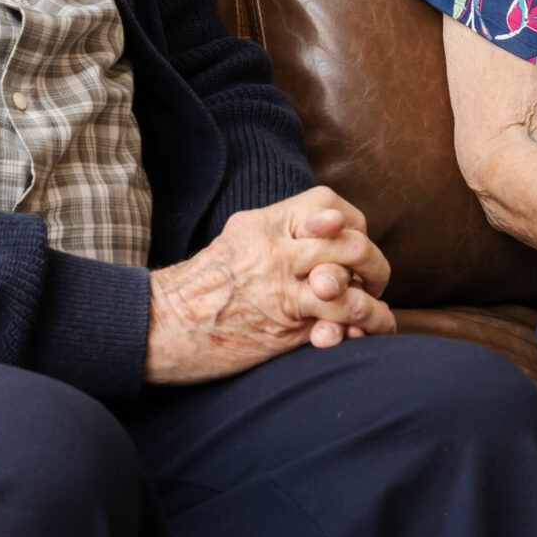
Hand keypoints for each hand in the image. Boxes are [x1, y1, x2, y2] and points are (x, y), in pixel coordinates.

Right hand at [143, 186, 395, 385]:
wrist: (162, 325)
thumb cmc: (201, 286)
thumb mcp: (238, 239)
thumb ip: (279, 232)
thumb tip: (328, 227)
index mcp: (265, 222)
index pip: (329, 205)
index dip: (352, 222)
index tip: (352, 241)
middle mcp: (276, 249)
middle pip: (349, 242)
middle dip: (374, 263)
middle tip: (374, 280)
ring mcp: (281, 287)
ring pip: (349, 281)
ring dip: (373, 299)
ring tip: (375, 312)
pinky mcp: (284, 324)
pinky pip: (338, 319)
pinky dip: (361, 326)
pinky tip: (363, 332)